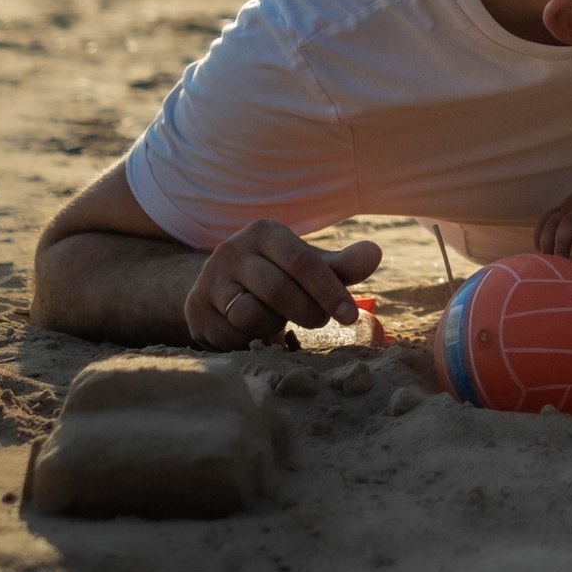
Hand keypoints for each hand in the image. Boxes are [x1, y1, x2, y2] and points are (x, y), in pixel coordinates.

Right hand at [185, 220, 379, 350]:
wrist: (221, 287)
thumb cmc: (278, 274)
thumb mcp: (310, 266)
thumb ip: (342, 265)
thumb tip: (375, 253)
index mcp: (264, 232)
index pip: (302, 262)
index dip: (329, 291)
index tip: (350, 317)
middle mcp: (231, 250)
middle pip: (278, 290)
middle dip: (307, 312)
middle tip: (318, 320)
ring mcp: (209, 280)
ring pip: (251, 315)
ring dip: (275, 326)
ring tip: (279, 319)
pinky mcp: (196, 311)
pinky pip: (232, 335)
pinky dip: (252, 339)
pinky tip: (254, 330)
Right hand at [535, 179, 571, 264]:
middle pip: (567, 223)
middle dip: (561, 242)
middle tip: (559, 261)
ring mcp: (567, 208)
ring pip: (552, 221)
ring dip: (546, 239)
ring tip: (546, 258)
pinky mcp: (559, 210)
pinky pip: (544, 219)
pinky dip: (539, 233)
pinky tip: (540, 249)